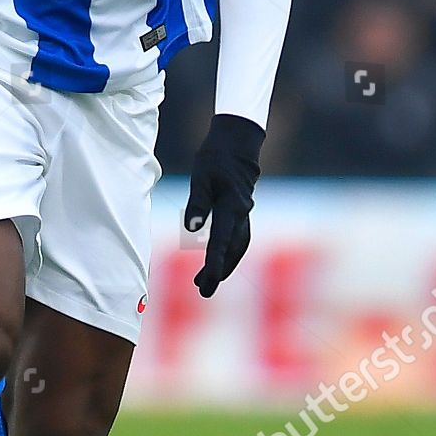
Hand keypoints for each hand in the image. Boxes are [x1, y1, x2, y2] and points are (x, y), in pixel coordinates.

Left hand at [184, 114, 263, 297]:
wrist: (237, 144)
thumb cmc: (215, 158)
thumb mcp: (201, 178)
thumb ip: (197, 204)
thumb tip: (190, 229)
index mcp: (230, 206)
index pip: (221, 240)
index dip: (214, 262)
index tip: (208, 280)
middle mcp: (241, 213)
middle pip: (232, 249)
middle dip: (219, 271)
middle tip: (203, 291)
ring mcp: (244, 213)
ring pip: (237, 246)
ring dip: (223, 264)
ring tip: (205, 281)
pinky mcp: (241, 211)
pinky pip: (237, 238)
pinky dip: (228, 252)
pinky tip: (216, 259)